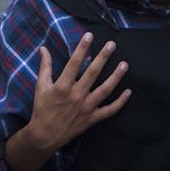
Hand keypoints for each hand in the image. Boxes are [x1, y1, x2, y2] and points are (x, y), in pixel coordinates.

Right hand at [26, 33, 130, 151]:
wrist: (45, 135)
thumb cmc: (42, 109)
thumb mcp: (41, 86)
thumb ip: (45, 66)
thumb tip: (43, 49)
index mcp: (63, 86)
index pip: (74, 63)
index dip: (82, 48)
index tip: (89, 35)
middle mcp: (76, 95)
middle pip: (92, 73)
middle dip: (103, 58)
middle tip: (112, 45)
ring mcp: (86, 107)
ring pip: (104, 90)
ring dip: (116, 77)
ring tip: (124, 64)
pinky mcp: (92, 118)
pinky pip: (109, 110)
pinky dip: (120, 102)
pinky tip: (128, 92)